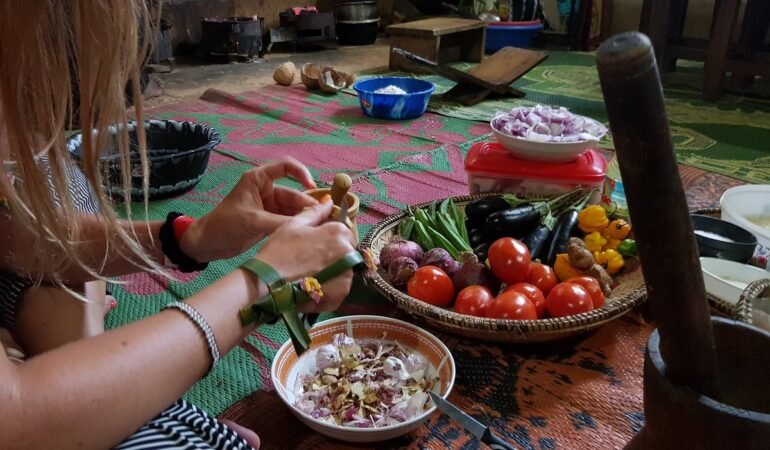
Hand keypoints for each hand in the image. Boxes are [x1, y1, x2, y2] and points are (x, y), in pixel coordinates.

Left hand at [180, 157, 317, 261]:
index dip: (301, 173)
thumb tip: (306, 226)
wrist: (207, 244)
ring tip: (321, 226)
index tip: (312, 187)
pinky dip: (298, 226)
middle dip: (307, 204)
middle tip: (324, 217)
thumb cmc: (224, 224)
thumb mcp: (253, 221)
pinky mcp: (270, 221)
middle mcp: (266, 190)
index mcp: (259, 180)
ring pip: (293, 209)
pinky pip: (288, 221)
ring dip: (305, 217)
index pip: (286, 167)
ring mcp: (269, 207)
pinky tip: (310, 232)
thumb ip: (280, 222)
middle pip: (294, 193)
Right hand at [256, 201, 355, 311]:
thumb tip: (329, 201)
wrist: (268, 282)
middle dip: (332, 253)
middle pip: (345, 250)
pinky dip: (330, 286)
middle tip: (310, 260)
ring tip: (311, 274)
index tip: (314, 244)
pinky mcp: (341, 293)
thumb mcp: (294, 224)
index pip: (342, 231)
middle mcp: (347, 252)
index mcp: (338, 232)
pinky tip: (313, 285)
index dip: (328, 236)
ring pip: (344, 269)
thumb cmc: (280, 250)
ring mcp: (346, 275)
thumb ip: (315, 212)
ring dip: (332, 270)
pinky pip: (340, 286)